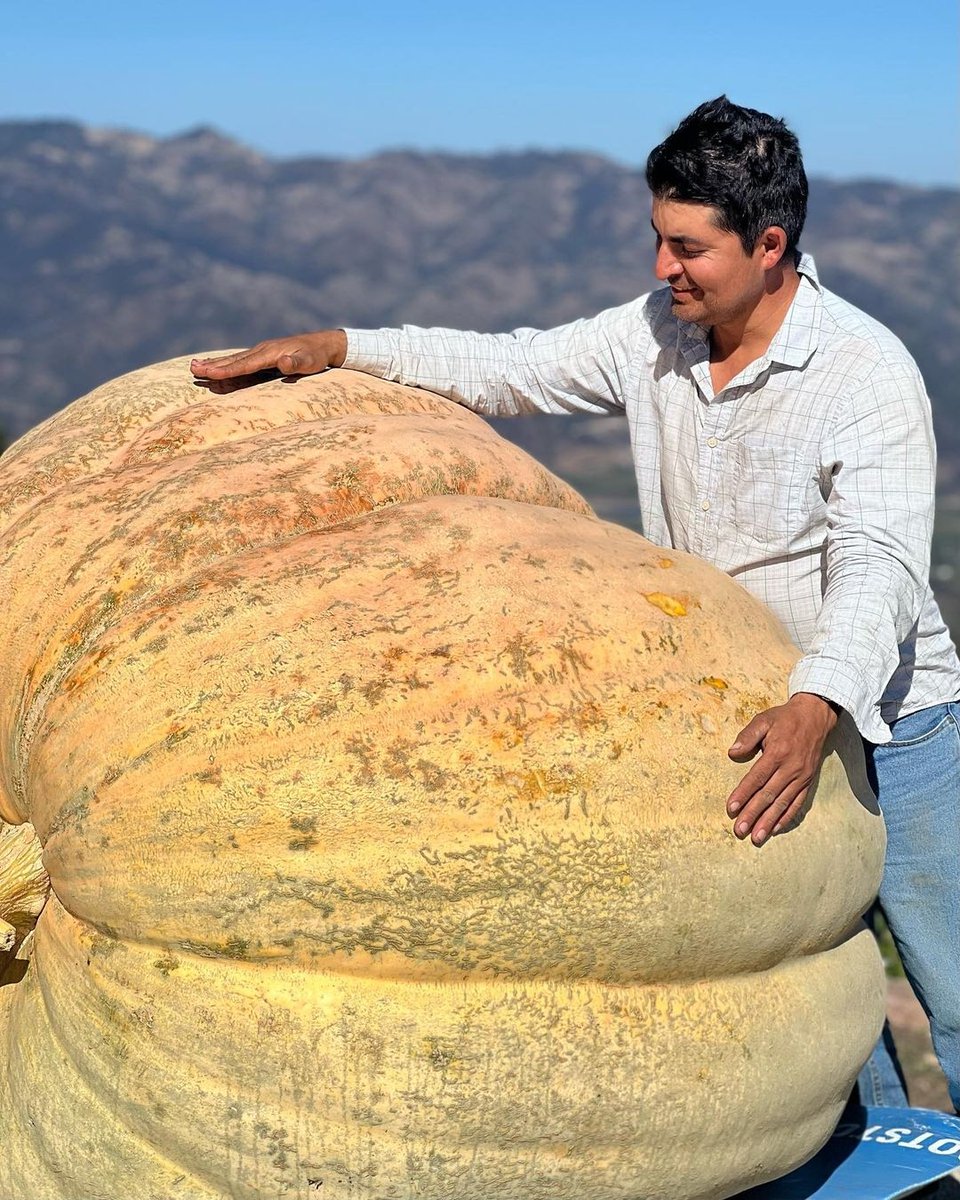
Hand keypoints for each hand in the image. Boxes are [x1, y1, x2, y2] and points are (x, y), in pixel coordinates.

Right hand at [190, 330, 347, 381]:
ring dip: (214, 364)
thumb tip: (284, 363)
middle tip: (192, 370)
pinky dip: (226, 364)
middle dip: (213, 366)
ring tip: (194, 367)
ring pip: (234, 359)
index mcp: (270, 353)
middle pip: (233, 360)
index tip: (209, 374)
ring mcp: (261, 352)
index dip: (227, 370)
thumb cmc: (317, 356)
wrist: (322, 344)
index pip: (244, 364)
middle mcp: (262, 350)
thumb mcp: (310, 362)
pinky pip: (240, 361)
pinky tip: (215, 366)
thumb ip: (297, 363)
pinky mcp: (263, 356)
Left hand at [726, 693, 838, 846]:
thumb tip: (732, 753)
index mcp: (778, 752)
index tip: (731, 809)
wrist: (816, 716)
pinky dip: (786, 817)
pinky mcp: (808, 781)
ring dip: (768, 821)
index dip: (743, 794)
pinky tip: (775, 828)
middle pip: (768, 795)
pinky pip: (797, 803)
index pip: (757, 778)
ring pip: (782, 803)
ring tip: (756, 837)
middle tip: (739, 830)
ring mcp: (801, 776)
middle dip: (753, 814)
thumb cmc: (784, 718)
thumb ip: (747, 736)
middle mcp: (791, 768)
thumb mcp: (763, 720)